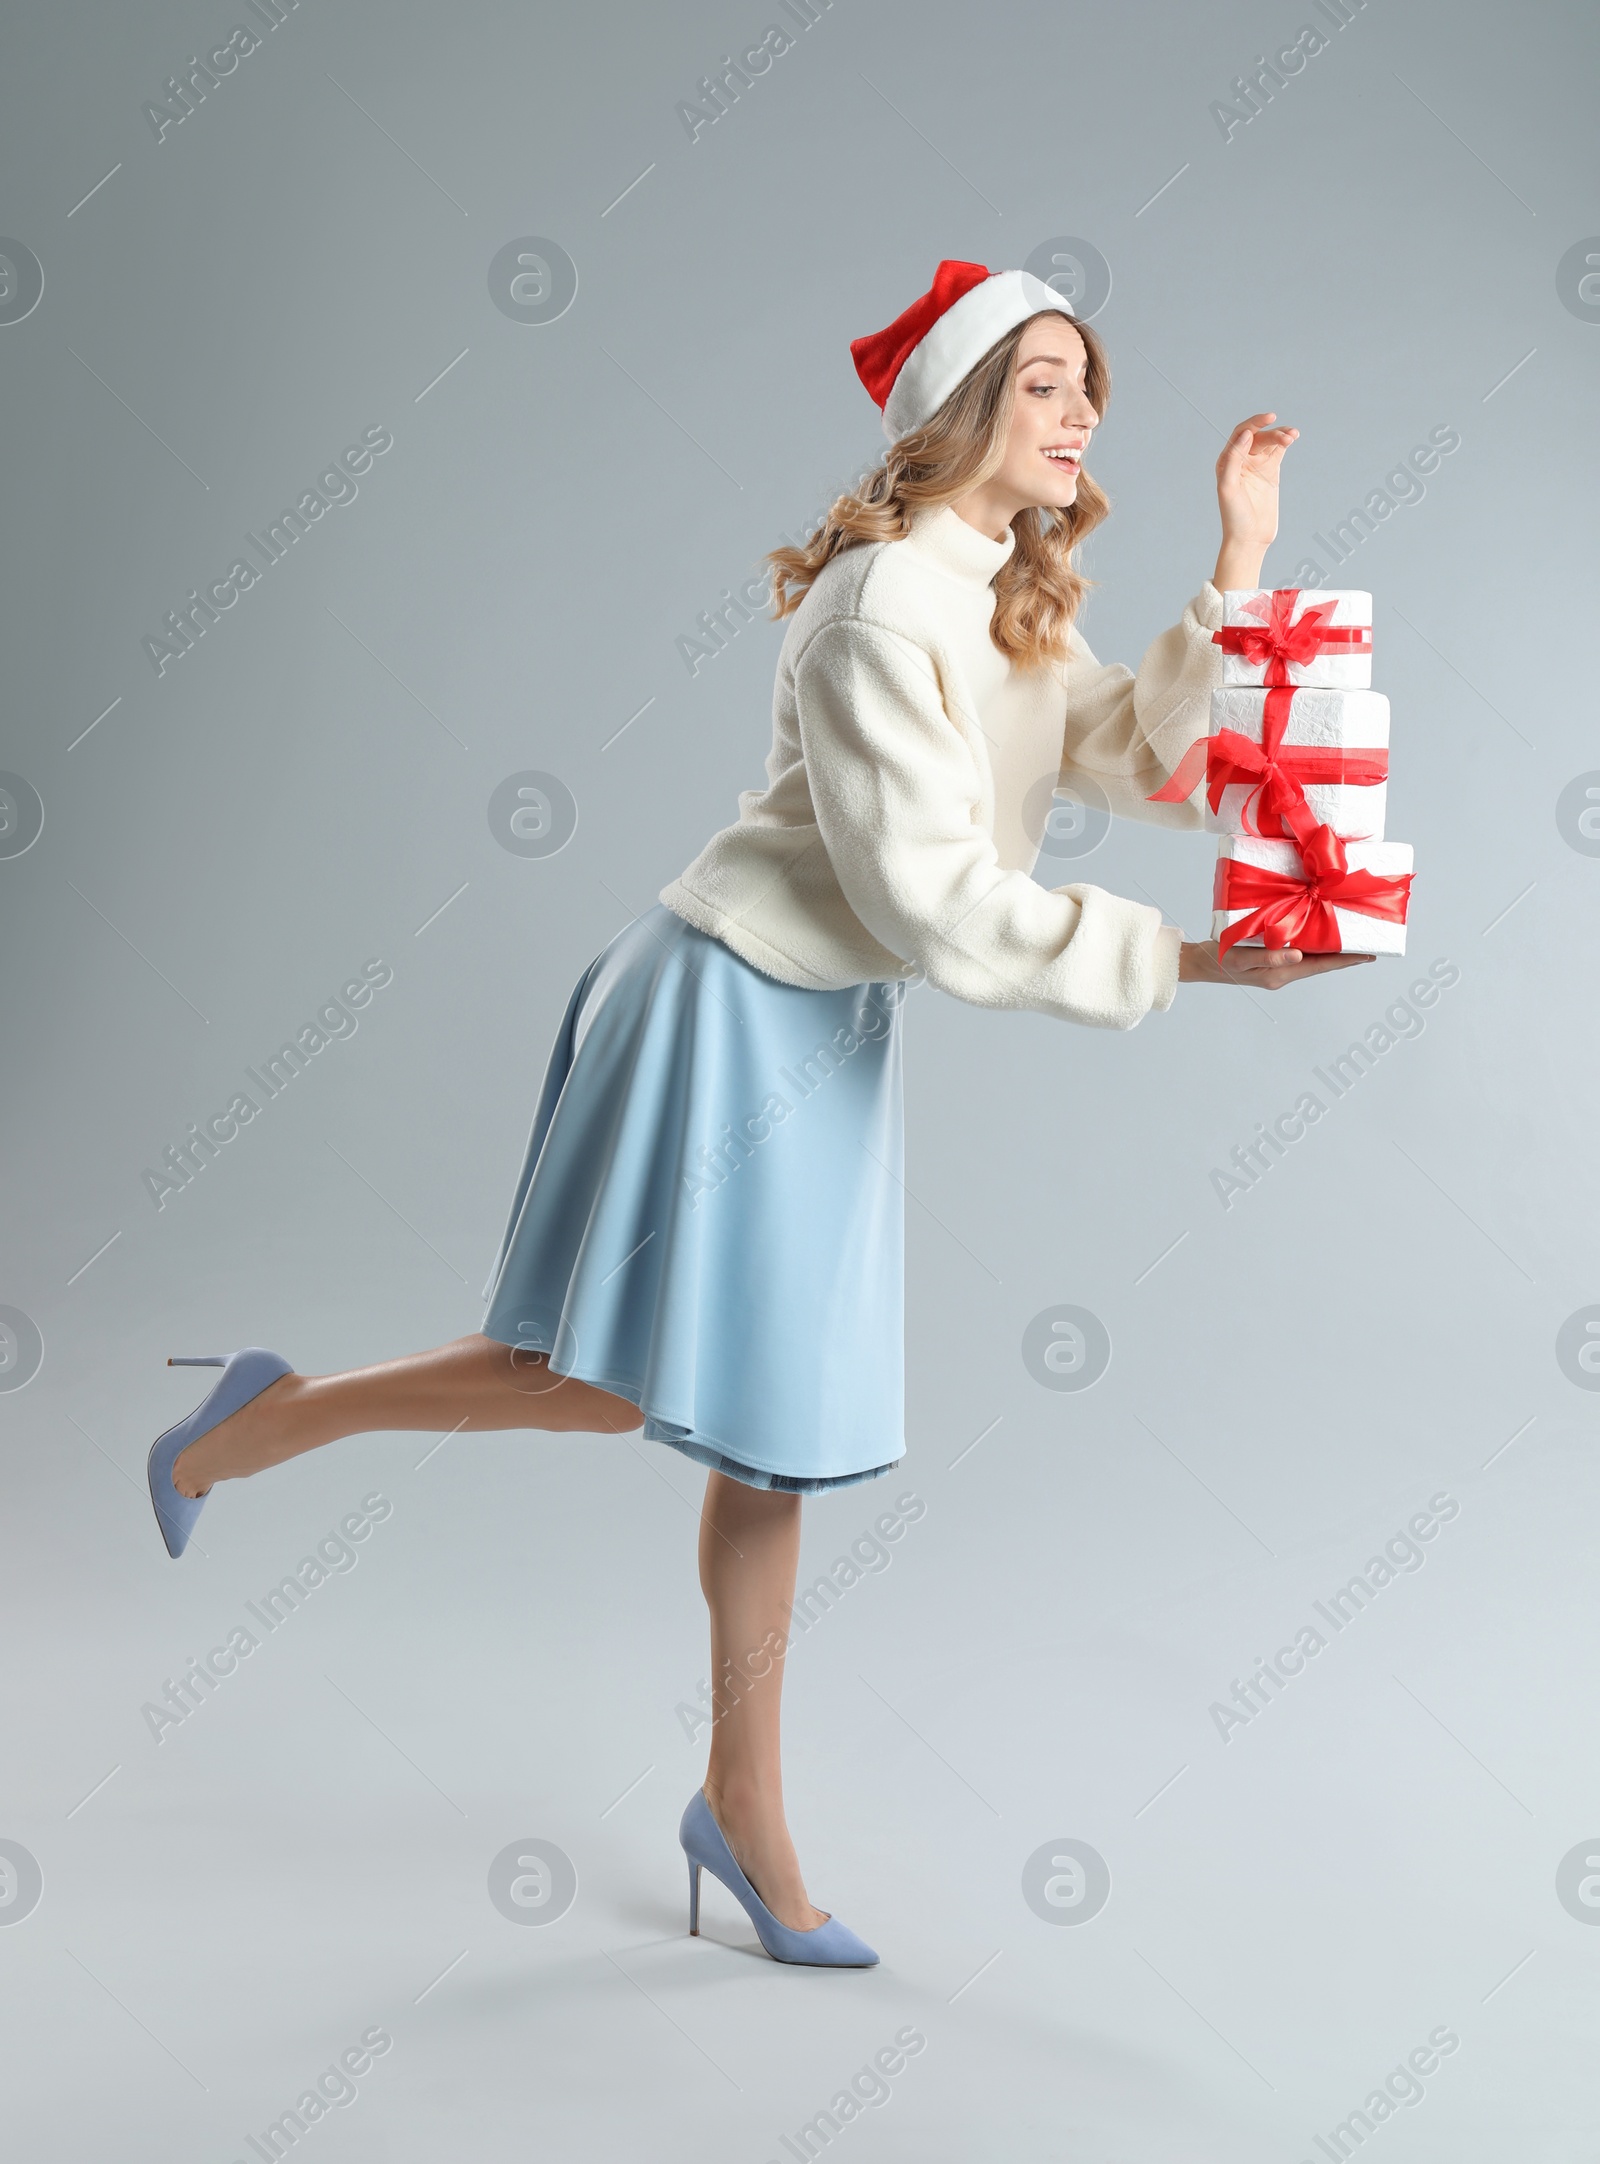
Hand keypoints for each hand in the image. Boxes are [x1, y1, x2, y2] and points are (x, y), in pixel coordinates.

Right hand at [1179, 939, 1373, 987]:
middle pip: (1321, 963)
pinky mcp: (1269, 960)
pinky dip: (1311, 944)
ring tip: (1348, 937)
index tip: (1370, 954)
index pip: (1323, 966)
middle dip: (1344, 954)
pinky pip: (1297, 953)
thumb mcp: (1242, 957)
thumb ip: (1270, 957)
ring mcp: (1276, 968)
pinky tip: (1315, 934)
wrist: (1198, 963)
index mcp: (1281, 973)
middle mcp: (1283, 972)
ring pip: (1311, 958)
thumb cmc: (1219, 959)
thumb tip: (1299, 955)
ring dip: (1329, 949)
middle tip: (1367, 942)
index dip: (1347, 960)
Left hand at [1213, 412, 1298, 589]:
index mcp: (1227, 461)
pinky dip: (1285, 442)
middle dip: (1273, 433)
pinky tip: (1293, 437)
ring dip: (1281, 435)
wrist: (1249, 538)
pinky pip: (1278, 451)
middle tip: (1288, 437)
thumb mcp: (1228, 487)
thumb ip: (1234, 459)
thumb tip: (1246, 435)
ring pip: (1270, 442)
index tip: (1270, 418)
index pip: (1241, 434)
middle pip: (1259, 437)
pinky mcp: (1270, 473)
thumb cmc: (1234, 516)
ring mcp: (1256, 466)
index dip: (1255, 423)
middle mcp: (1241, 460)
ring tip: (1293, 436)